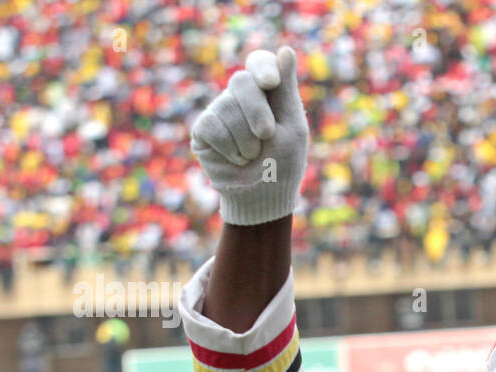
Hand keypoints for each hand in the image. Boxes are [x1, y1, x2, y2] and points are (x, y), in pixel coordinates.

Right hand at [191, 47, 308, 226]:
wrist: (263, 198)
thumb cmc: (284, 164)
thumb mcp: (292, 127)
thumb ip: (286, 89)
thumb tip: (285, 49)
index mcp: (266, 93)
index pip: (259, 63)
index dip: (262, 68)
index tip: (270, 83)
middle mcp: (240, 98)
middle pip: (241, 82)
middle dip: (257, 111)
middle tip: (267, 135)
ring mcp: (220, 111)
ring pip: (227, 108)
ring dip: (246, 139)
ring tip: (253, 156)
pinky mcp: (203, 130)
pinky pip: (213, 126)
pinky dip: (230, 147)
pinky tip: (236, 159)